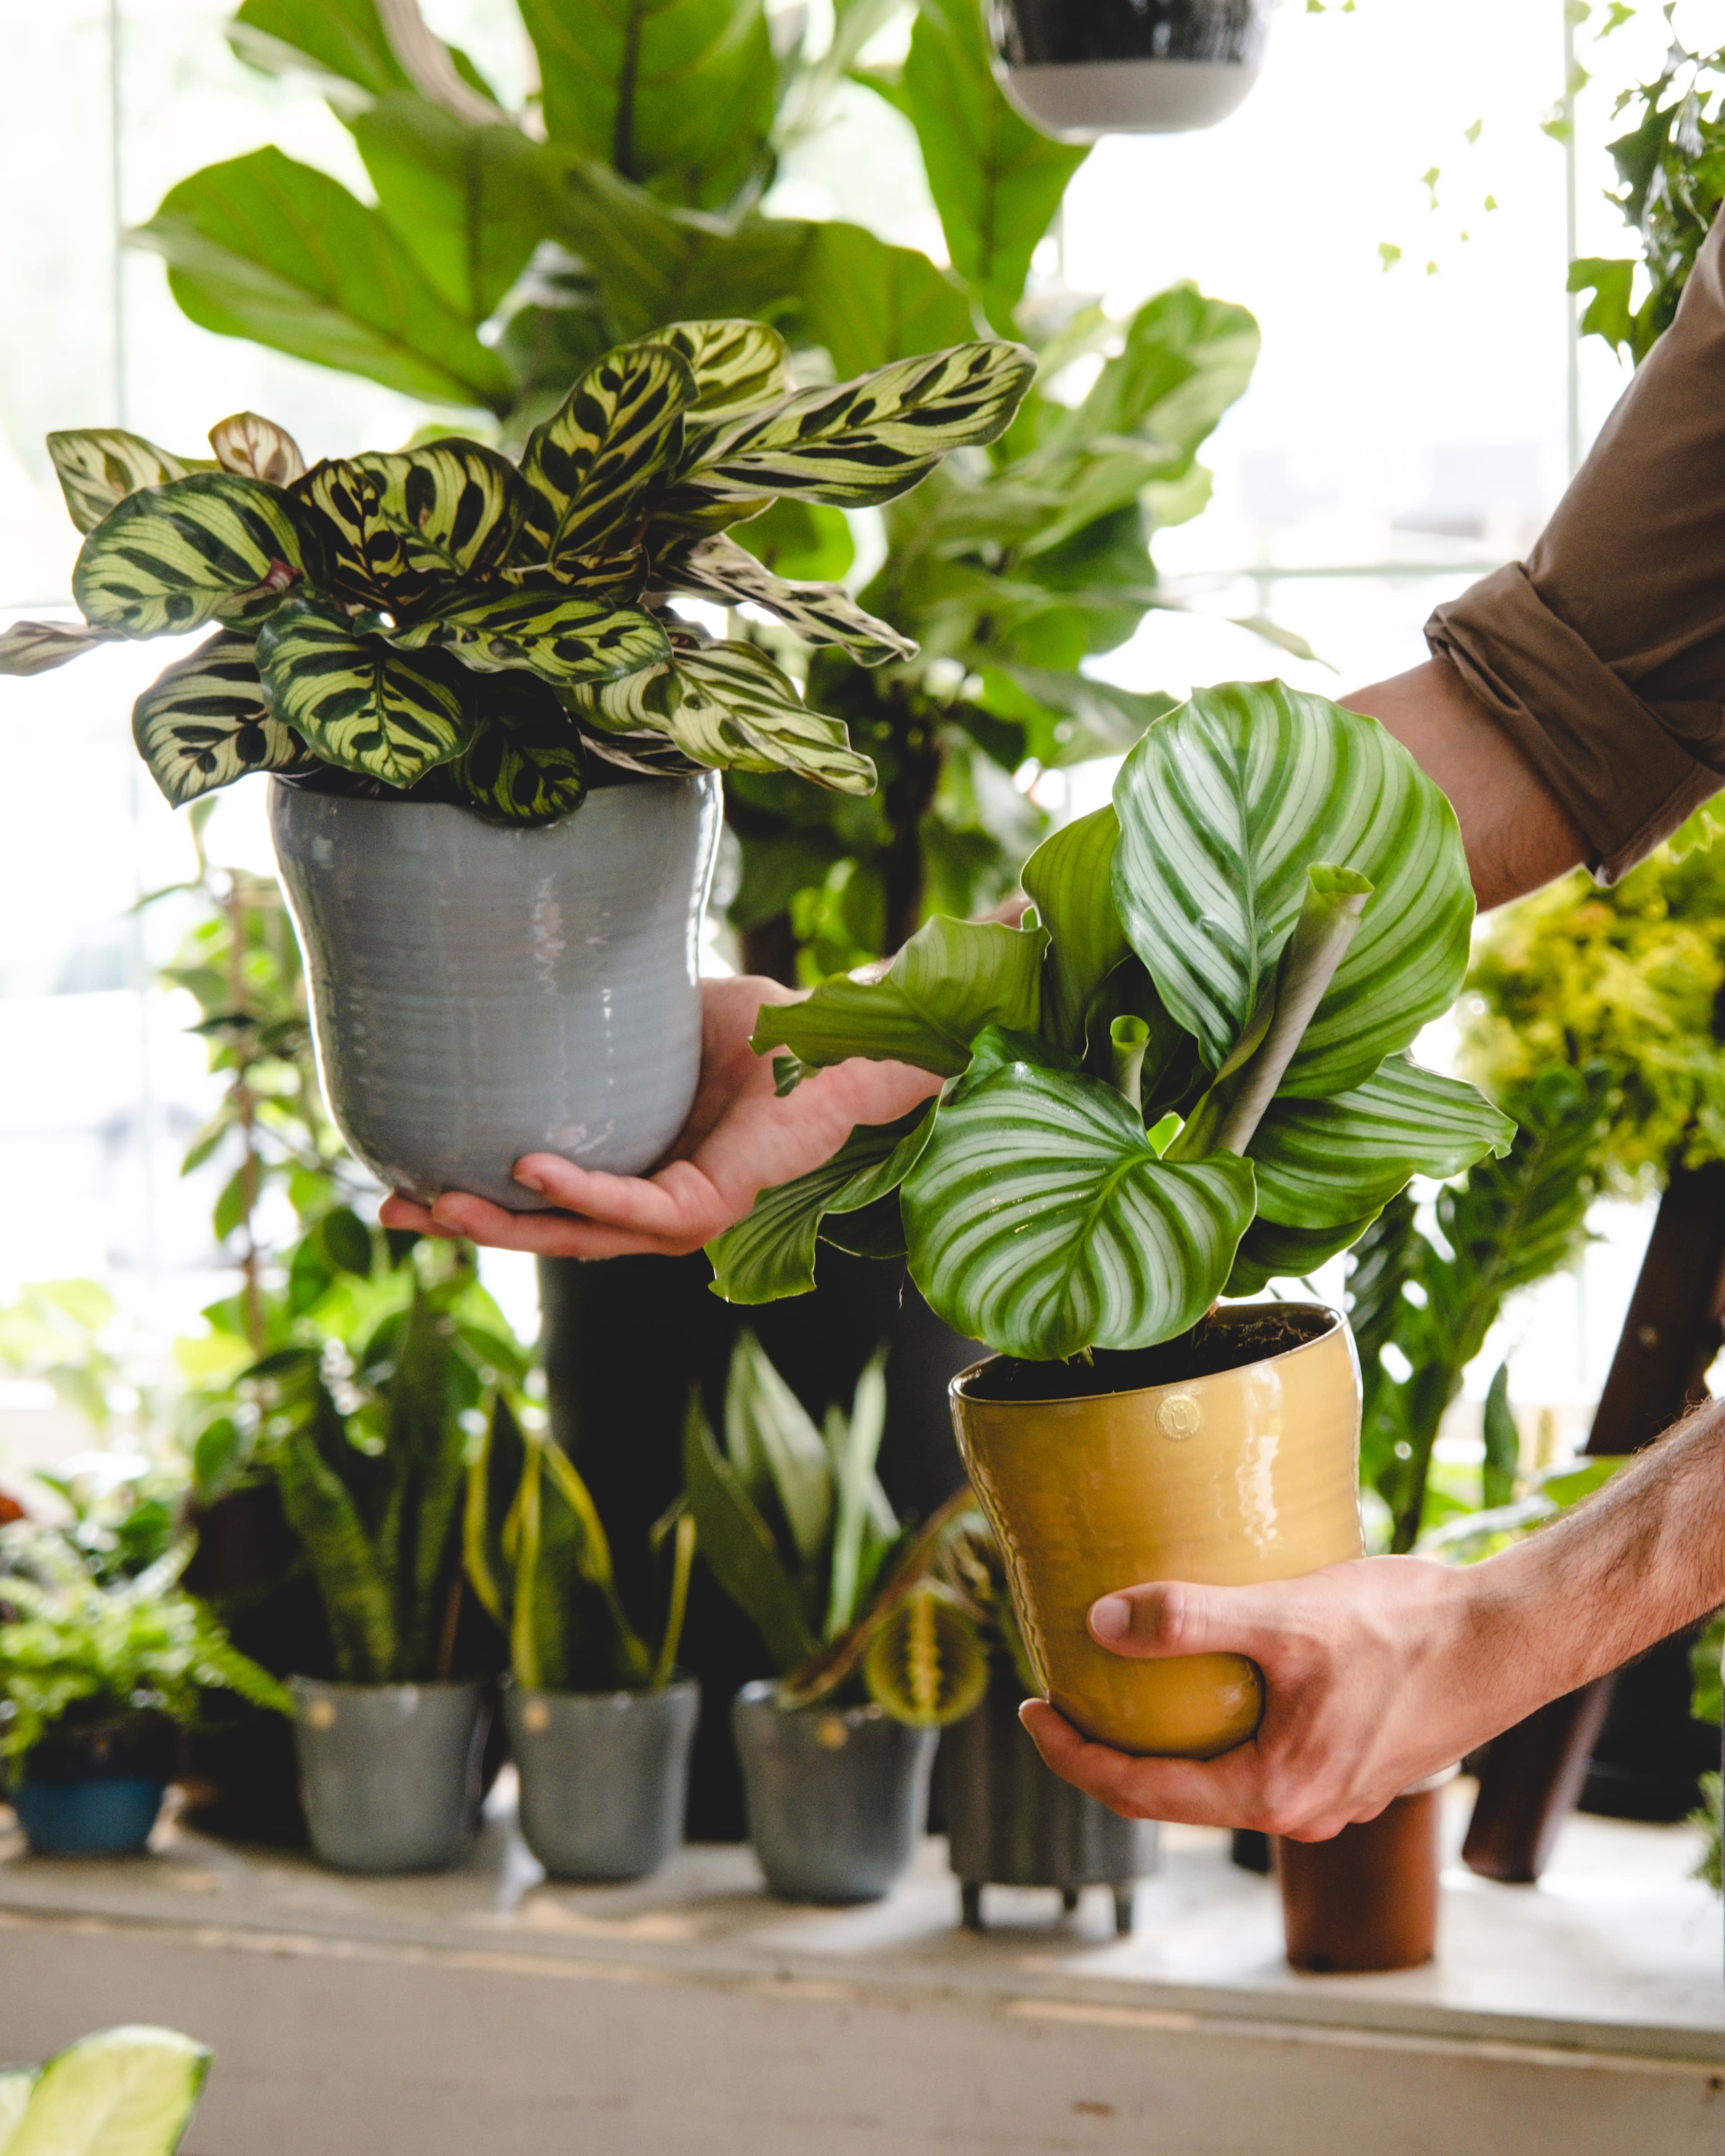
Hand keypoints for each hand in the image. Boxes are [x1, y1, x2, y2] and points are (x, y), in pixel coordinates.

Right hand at [379, 973, 940, 1259]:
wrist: (837, 1042)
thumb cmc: (769, 1035)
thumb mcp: (669, 1023)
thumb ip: (613, 1022)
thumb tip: (541, 977)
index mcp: (643, 1171)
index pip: (550, 1200)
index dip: (482, 1197)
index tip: (410, 1178)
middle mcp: (657, 1206)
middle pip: (547, 1231)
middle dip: (468, 1227)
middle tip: (393, 1210)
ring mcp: (683, 1215)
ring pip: (578, 1235)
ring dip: (506, 1225)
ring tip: (438, 1205)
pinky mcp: (709, 1205)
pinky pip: (633, 1208)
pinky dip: (579, 1191)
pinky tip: (527, 1170)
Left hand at [1019, 1556, 1512, 1841]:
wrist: (1508, 1639)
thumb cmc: (1404, 1628)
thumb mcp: (1284, 1615)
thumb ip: (1190, 1620)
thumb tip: (1100, 1624)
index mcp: (1273, 1793)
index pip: (1138, 1791)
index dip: (1072, 1753)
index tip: (1029, 1709)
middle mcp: (1301, 1814)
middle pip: (1174, 1794)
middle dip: (1111, 1750)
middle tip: (1064, 1697)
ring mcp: (1333, 1796)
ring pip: (1222, 1778)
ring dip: (1170, 1740)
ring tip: (1127, 1687)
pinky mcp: (1356, 1767)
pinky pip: (1265, 1759)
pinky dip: (1221, 1729)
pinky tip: (1214, 1680)